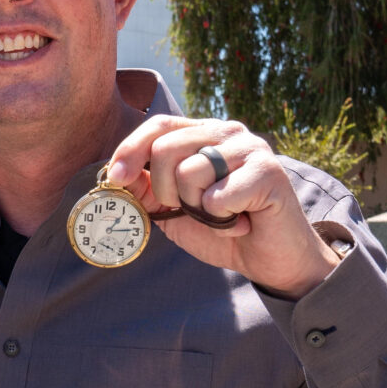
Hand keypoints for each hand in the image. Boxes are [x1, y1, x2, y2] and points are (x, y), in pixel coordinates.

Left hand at [102, 116, 343, 295]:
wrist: (270, 261)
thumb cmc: (224, 231)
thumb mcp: (175, 211)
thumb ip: (149, 190)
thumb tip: (117, 174)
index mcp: (205, 135)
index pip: (159, 126)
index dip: (131, 150)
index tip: (115, 179)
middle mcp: (228, 133)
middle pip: (166, 147)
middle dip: (165, 191)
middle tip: (192, 210)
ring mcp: (250, 148)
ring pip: (190, 171)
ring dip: (197, 209)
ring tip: (223, 217)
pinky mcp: (268, 172)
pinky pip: (217, 196)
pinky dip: (221, 221)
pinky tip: (240, 223)